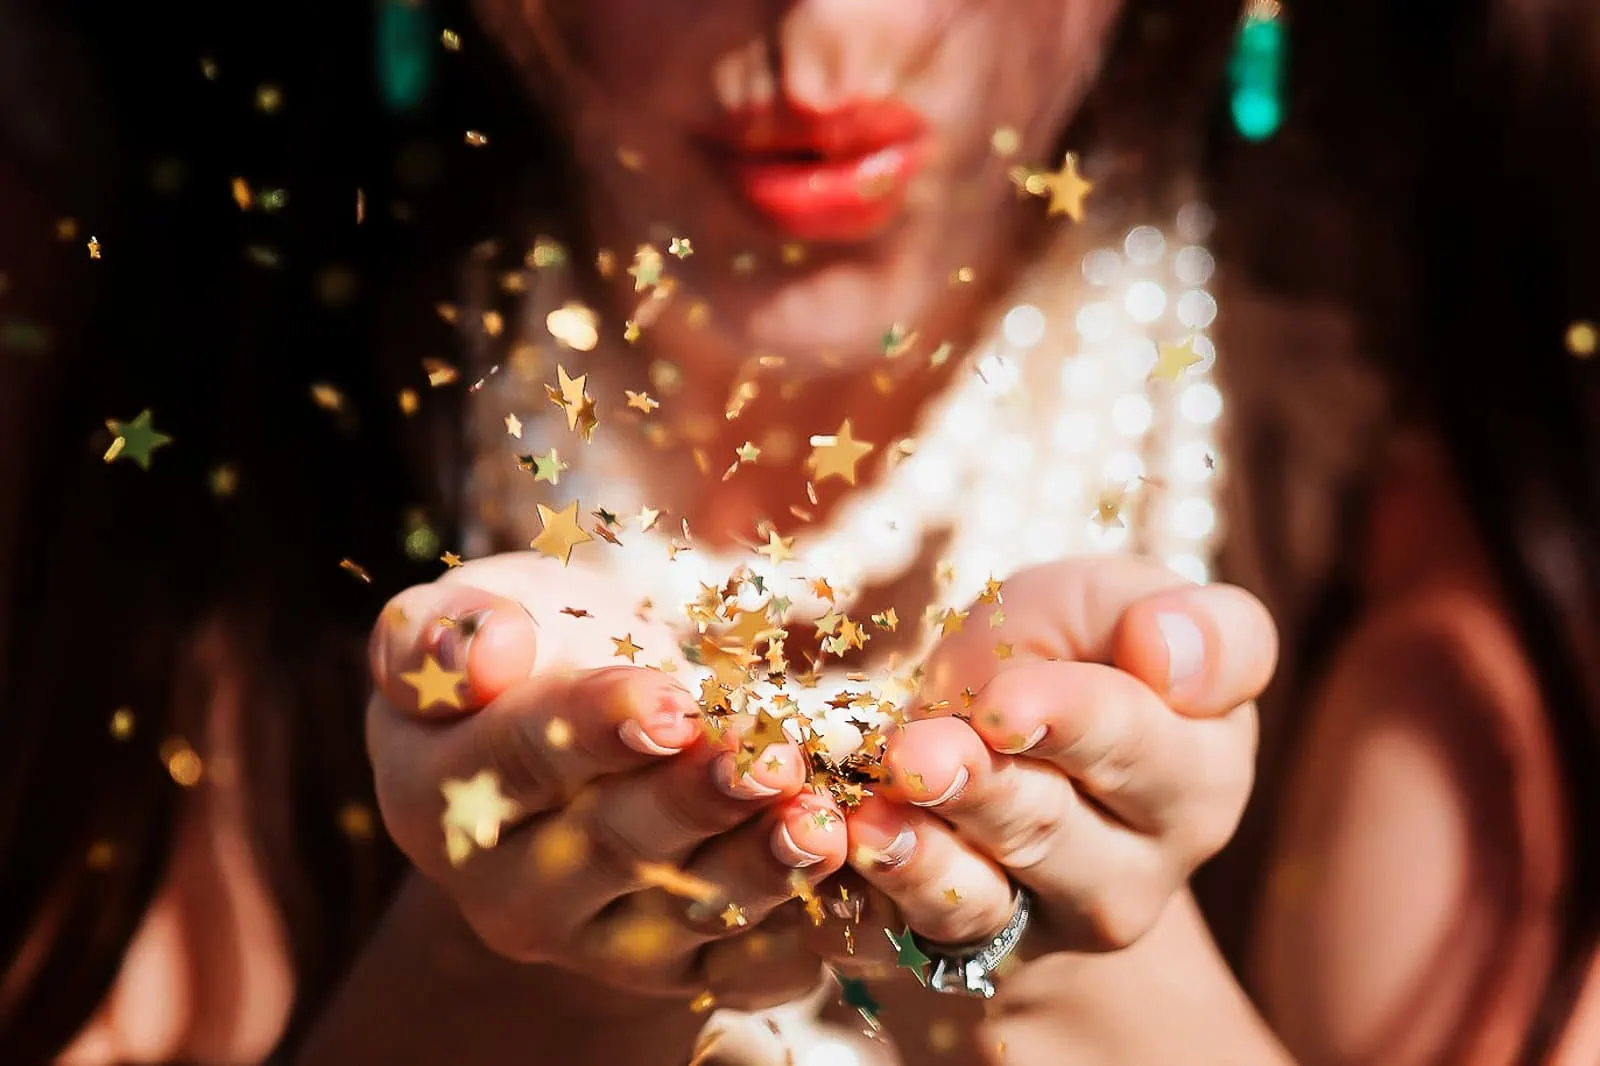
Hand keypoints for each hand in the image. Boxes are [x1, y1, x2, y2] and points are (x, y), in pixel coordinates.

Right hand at [366, 553, 850, 1009]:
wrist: (581, 732)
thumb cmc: (524, 652)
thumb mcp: (463, 616)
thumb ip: (442, 632)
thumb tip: (483, 652)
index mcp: (437, 794)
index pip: (520, 760)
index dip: (598, 727)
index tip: (672, 702)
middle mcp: (509, 888)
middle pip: (611, 845)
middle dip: (699, 801)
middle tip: (771, 760)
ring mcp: (594, 940)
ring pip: (687, 912)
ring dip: (762, 869)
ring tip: (823, 822)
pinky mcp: (675, 969)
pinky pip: (743, 967)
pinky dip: (806, 934)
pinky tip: (855, 888)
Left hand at [820, 556, 1272, 963]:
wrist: (1001, 724)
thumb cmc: (1079, 650)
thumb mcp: (1125, 607)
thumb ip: (1191, 626)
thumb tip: (1169, 652)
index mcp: (1197, 771)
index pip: (1140, 746)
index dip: (1071, 721)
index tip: (1005, 706)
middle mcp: (1136, 868)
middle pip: (1054, 829)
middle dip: (980, 792)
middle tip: (916, 759)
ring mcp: (1049, 919)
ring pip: (985, 899)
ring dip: (923, 859)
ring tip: (873, 819)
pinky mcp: (965, 950)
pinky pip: (913, 937)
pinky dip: (872, 898)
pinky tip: (840, 853)